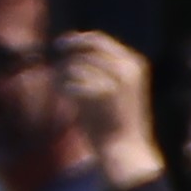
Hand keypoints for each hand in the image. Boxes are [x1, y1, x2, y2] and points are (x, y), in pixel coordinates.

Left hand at [55, 29, 164, 187]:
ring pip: (76, 65)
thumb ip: (97, 69)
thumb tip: (70, 51)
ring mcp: (118, 79)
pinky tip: (63, 94)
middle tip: (56, 49)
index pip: (100, 40)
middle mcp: (128, 68)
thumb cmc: (115, 123)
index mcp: (134, 64)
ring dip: (63, 74)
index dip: (78, 39)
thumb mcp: (114, 90)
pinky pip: (71, 81)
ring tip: (62, 87)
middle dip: (70, 46)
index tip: (63, 43)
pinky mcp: (104, 93)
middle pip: (88, 46)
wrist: (125, 150)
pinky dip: (62, 87)